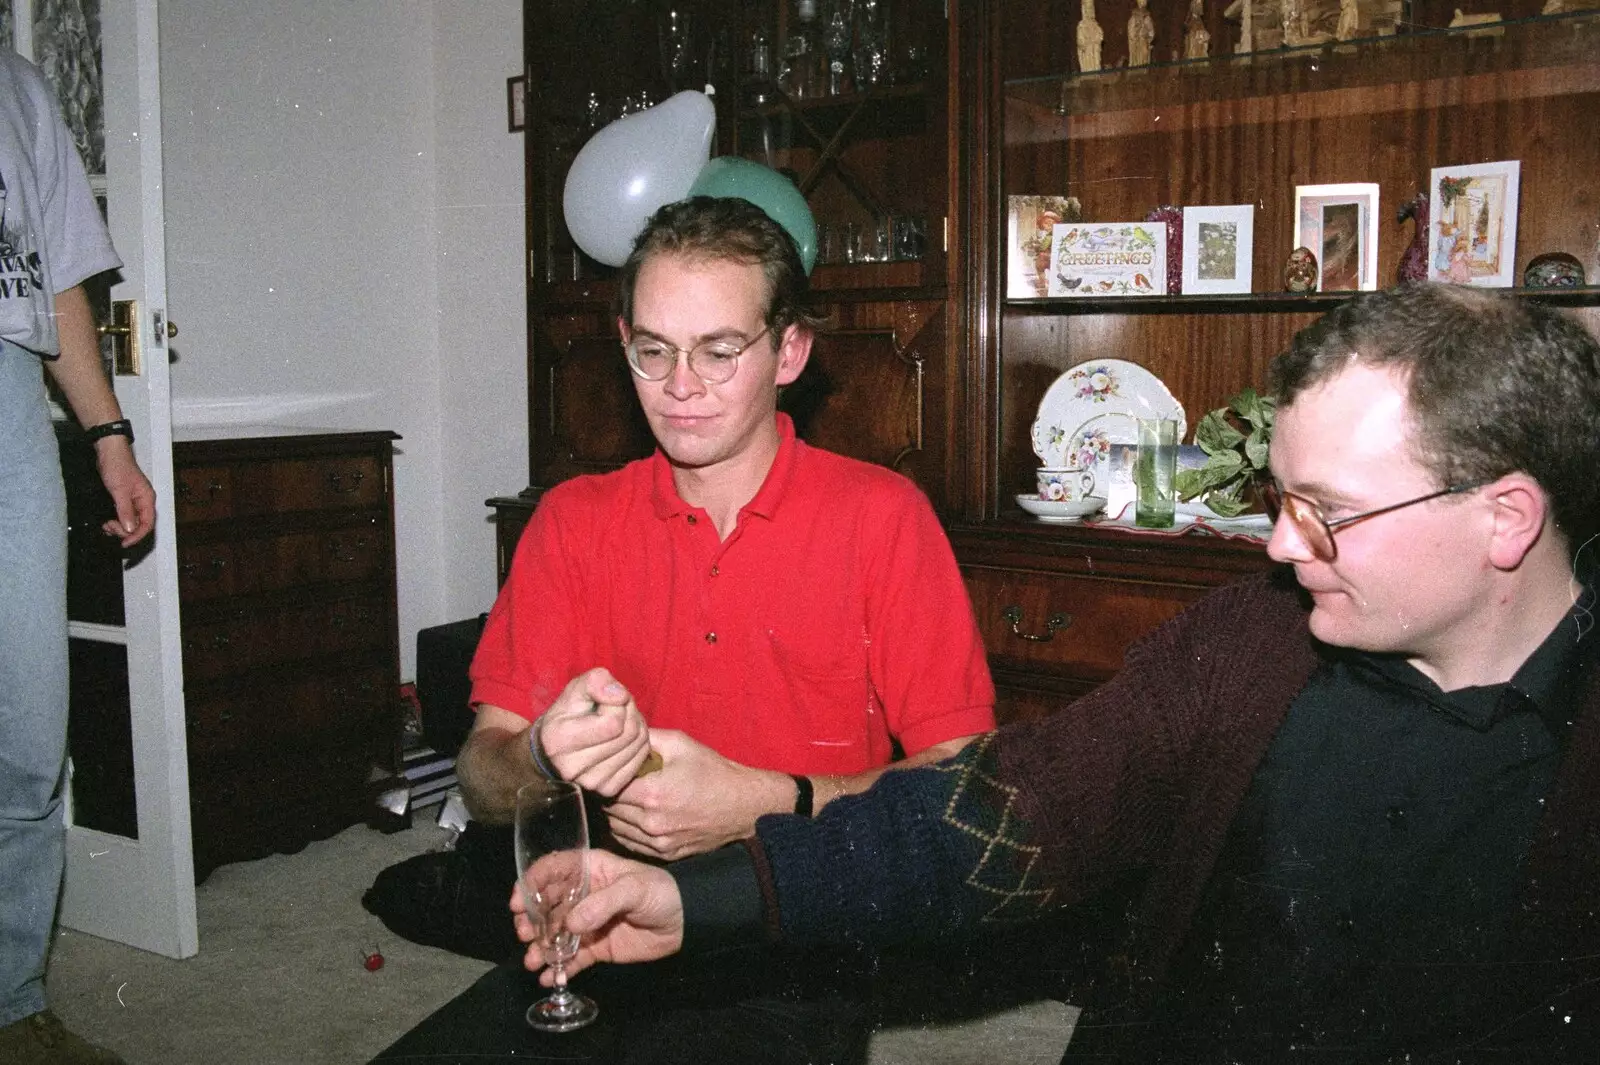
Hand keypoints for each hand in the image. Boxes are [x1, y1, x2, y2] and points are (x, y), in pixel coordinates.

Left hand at [95, 438, 155, 545]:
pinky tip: (106, 521)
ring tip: (106, 524)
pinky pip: (121, 516)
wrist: (108, 452)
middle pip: (138, 526)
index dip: (137, 536)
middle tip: (109, 527)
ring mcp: (132, 501)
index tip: (124, 543)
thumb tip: (130, 529)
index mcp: (147, 499)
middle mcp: (142, 502)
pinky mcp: (122, 500)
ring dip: (118, 527)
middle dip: (124, 530)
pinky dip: (114, 521)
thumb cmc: (117, 465)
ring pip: (129, 522)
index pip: (147, 524)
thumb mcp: (119, 490)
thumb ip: (125, 511)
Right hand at [511, 848, 684, 982]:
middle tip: (526, 935)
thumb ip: (602, 904)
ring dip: (540, 947)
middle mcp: (582, 895)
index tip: (518, 904)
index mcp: (589, 870)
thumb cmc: (660, 893)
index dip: (531, 884)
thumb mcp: (634, 889)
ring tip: (534, 961)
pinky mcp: (595, 948)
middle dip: (530, 921)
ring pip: (554, 934)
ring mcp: (587, 923)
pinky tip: (548, 978)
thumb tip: (571, 924)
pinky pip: (571, 959)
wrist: (685, 922)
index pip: (551, 871)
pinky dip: (558, 968)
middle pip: (545, 905)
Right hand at [537, 669, 651, 796]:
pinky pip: (640, 760)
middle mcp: (573, 767)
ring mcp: (591, 783)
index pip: (613, 722)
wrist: (554, 751)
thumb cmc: (567, 714)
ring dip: (638, 727)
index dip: (619, 703)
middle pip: (628, 734)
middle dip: (631, 713)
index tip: (610, 699)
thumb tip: (620, 696)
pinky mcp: (607, 790)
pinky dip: (639, 745)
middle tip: (621, 707)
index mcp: (560, 739)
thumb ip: (596, 682)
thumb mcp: (575, 689)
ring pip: (638, 746)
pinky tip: (625, 738)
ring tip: (622, 721)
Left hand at [603, 729, 788, 860]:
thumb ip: (646, 737)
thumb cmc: (714, 772)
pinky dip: (627, 830)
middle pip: (609, 809)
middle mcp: (652, 823)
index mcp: (653, 794)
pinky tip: (636, 815)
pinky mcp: (666, 854)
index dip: (606, 774)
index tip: (610, 767)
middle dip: (609, 793)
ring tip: (627, 797)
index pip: (607, 787)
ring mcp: (659, 843)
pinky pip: (631, 843)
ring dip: (616, 813)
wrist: (744, 805)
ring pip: (616, 828)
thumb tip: (620, 732)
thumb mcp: (680, 744)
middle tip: (617, 780)